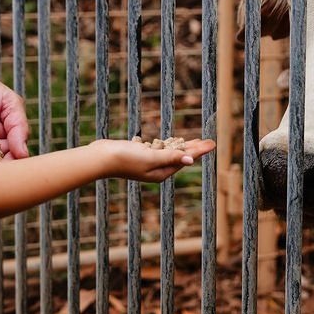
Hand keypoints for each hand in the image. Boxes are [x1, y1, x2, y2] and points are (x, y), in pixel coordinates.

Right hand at [90, 138, 216, 182]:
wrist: (101, 157)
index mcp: (161, 172)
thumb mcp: (151, 157)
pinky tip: (173, 141)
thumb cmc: (125, 158)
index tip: (212, 143)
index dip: (199, 150)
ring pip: (171, 152)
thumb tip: (190, 160)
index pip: (185, 159)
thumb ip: (170, 158)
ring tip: (195, 141)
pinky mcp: (140, 154)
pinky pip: (159, 149)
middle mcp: (156, 169)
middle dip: (195, 149)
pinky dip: (168, 144)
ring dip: (183, 146)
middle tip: (209, 141)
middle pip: (180, 157)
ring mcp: (148, 162)